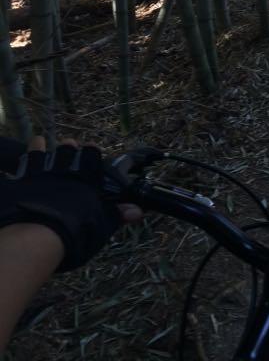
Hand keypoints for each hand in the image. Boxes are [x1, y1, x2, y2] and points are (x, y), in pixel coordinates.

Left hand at [0, 136, 142, 271]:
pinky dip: (20, 161)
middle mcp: (63, 168)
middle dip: (69, 147)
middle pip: (67, 148)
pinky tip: (19, 161)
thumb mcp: (102, 226)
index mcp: (85, 176)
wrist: (37, 238)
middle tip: (70, 146)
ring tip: (41, 143)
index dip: (92, 151)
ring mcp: (39, 172)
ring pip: (41, 149)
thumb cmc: (75, 233)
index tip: (92, 149)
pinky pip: (19, 165)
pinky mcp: (18, 182)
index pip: (92, 154)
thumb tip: (138, 211)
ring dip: (42, 146)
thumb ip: (118, 215)